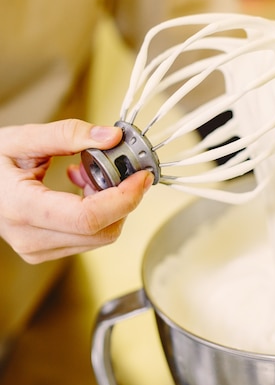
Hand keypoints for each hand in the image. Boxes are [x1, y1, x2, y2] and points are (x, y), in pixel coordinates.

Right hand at [0, 120, 152, 262]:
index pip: (88, 217)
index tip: (141, 177)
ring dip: (110, 205)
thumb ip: (68, 134)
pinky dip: (98, 213)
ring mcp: (37, 248)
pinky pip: (88, 238)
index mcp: (22, 208)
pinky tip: (82, 188)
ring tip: (89, 174)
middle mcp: (30, 237)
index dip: (123, 198)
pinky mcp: (44, 250)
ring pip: (100, 237)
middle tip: (121, 169)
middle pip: (102, 231)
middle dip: (122, 200)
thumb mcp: (22, 138)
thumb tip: (111, 137)